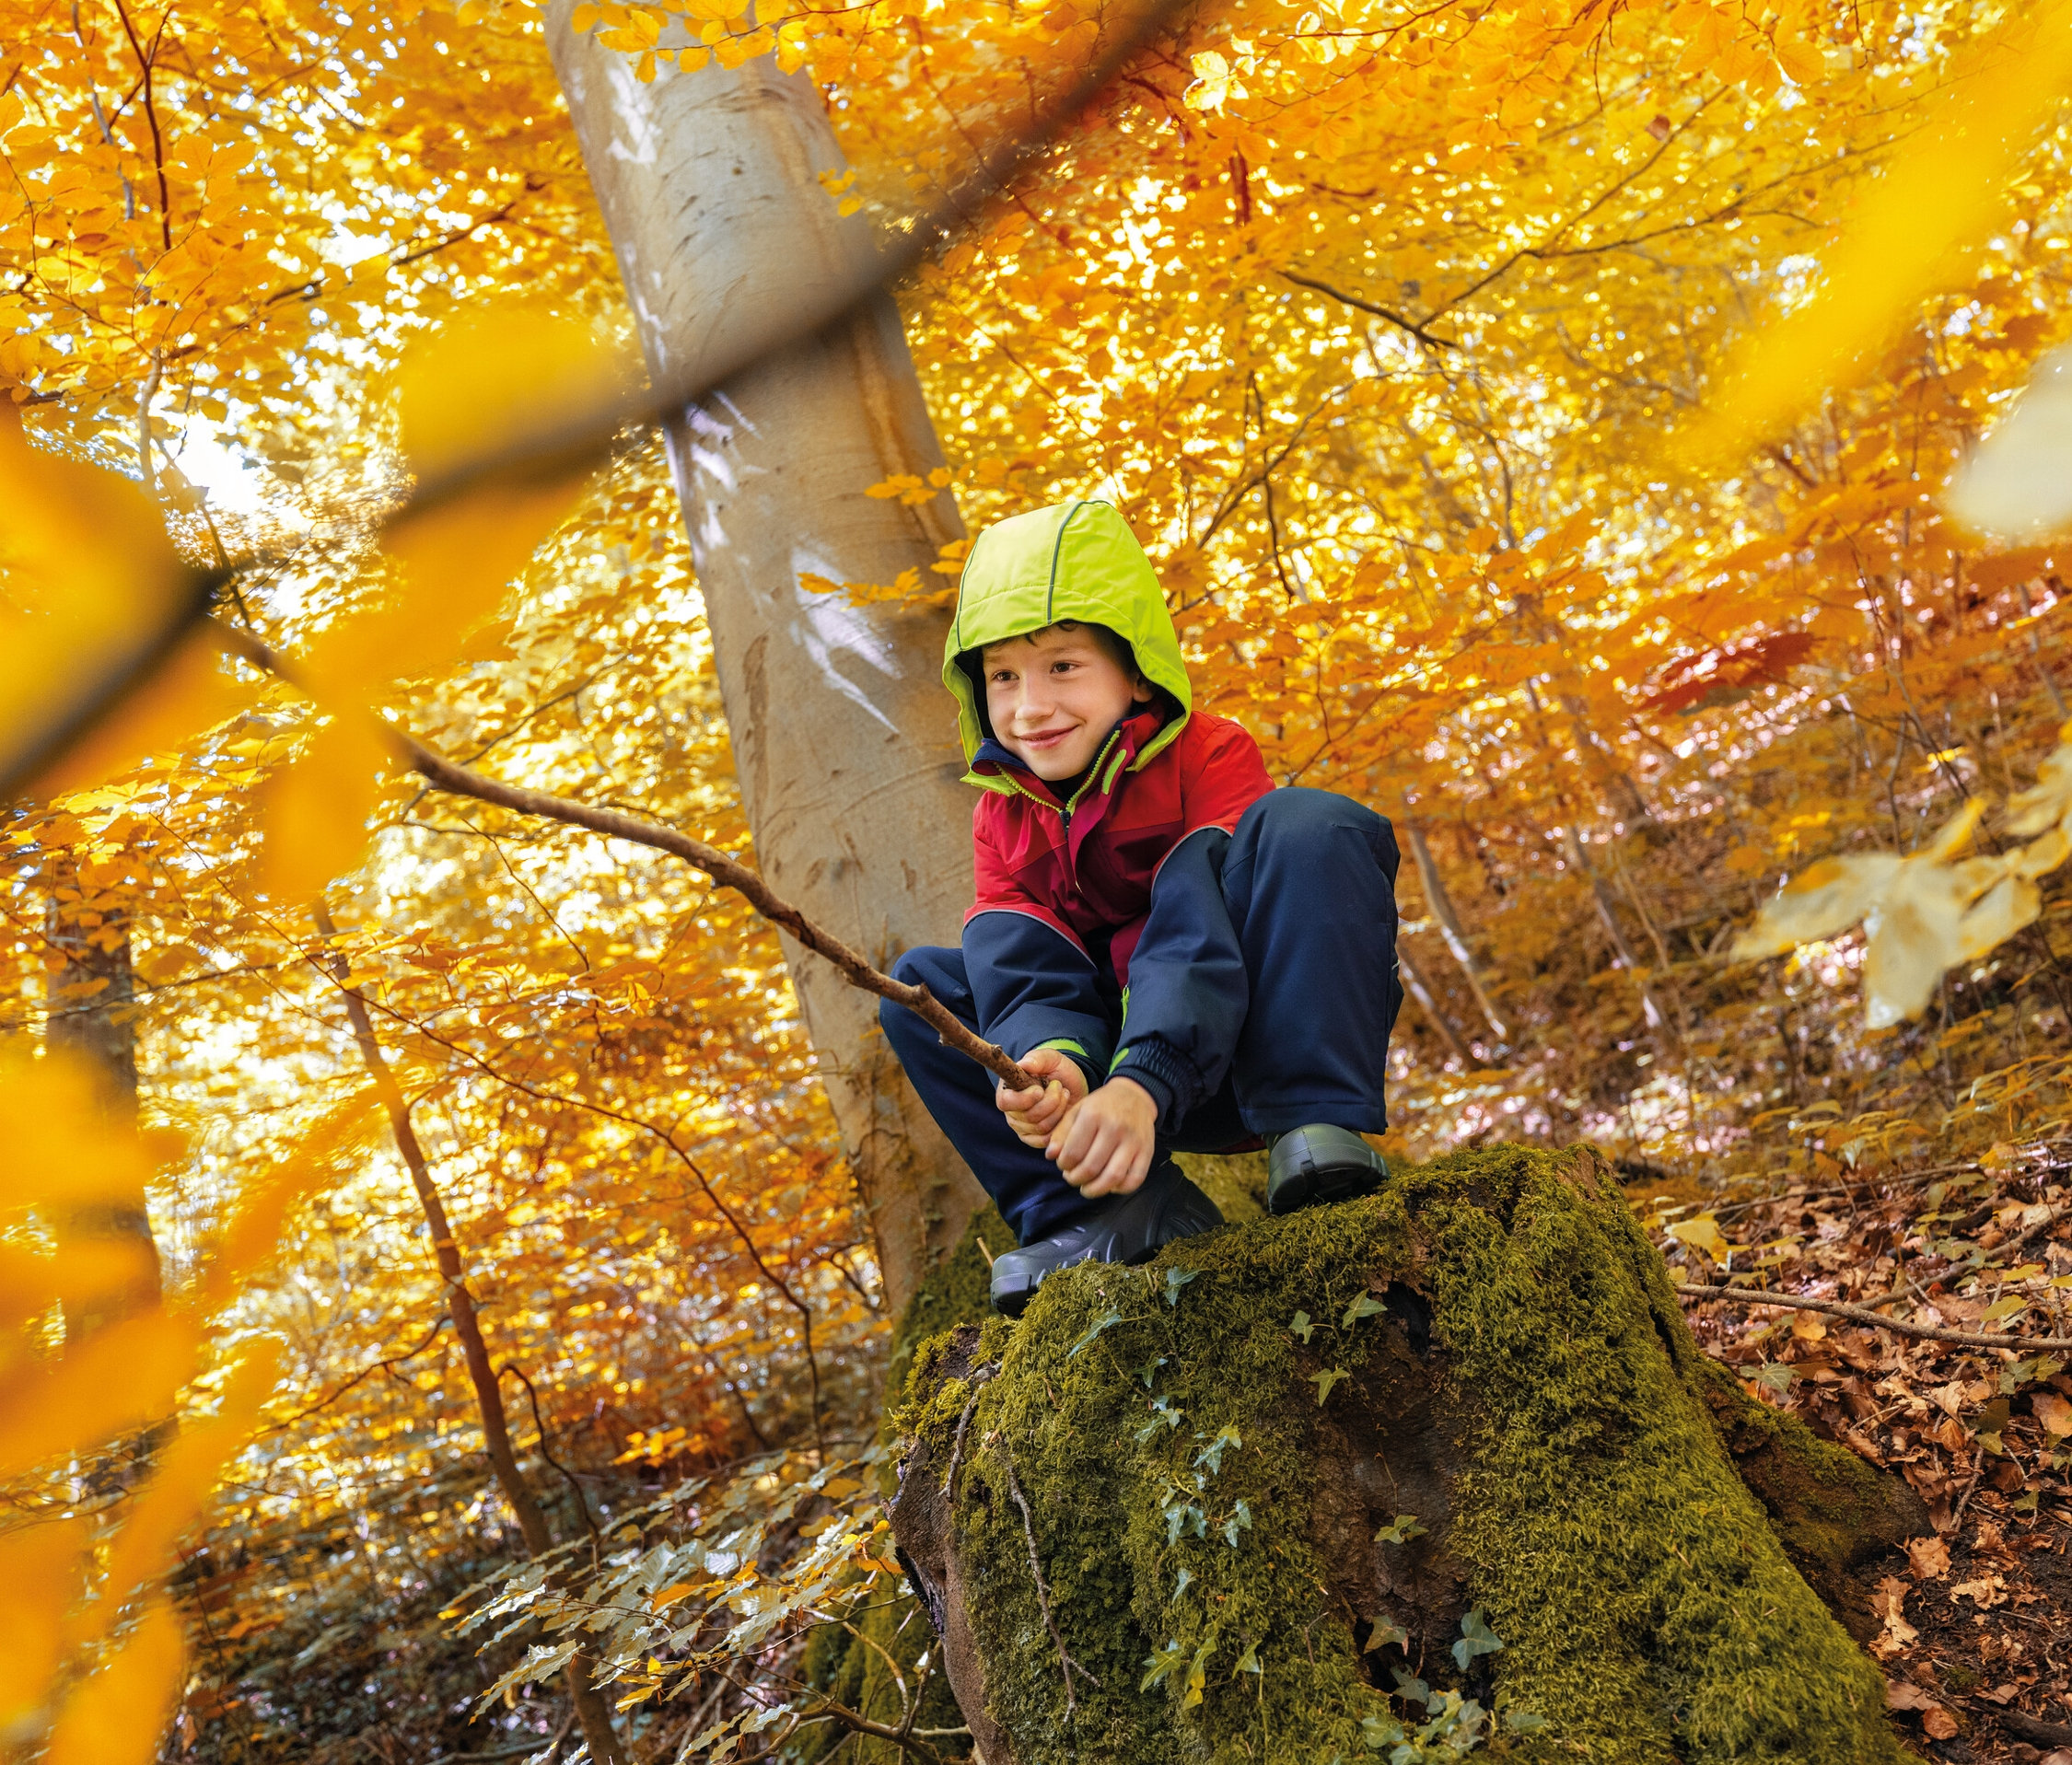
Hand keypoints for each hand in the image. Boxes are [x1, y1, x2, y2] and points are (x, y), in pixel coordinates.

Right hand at [995, 1046, 1087, 1148]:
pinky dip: (1060, 1124)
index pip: (1005, 1102)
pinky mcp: (1035, 1139)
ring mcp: (1023, 1128)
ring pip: (1041, 1128)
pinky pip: (1047, 1139)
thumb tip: (1024, 1065)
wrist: (1072, 1085)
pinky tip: (1064, 1111)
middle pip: (1029, 1117)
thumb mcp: (1050, 1058)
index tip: (1041, 1089)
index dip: (1024, 1099)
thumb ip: (1037, 1059)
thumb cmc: (1056, 1070)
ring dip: (1058, 1109)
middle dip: (1051, 1101)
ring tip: (1063, 1095)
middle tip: (1059, 1086)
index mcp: (1007, 1091)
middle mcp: (1012, 1112)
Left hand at [1046, 1075, 1157, 1196]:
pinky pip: (1135, 1179)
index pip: (1073, 1152)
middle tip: (1072, 1178)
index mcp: (1094, 1115)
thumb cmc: (1102, 1105)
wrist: (1135, 1095)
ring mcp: (1133, 1140)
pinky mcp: (1147, 1151)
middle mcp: (1115, 1127)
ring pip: (1113, 1177)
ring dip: (1095, 1190)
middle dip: (1076, 1179)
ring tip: (1086, 1188)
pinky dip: (1120, 1188)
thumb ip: (1061, 1133)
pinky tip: (1110, 1185)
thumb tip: (1051, 1156)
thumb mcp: (1077, 1111)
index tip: (1063, 1165)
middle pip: (1091, 1167)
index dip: (1064, 1165)